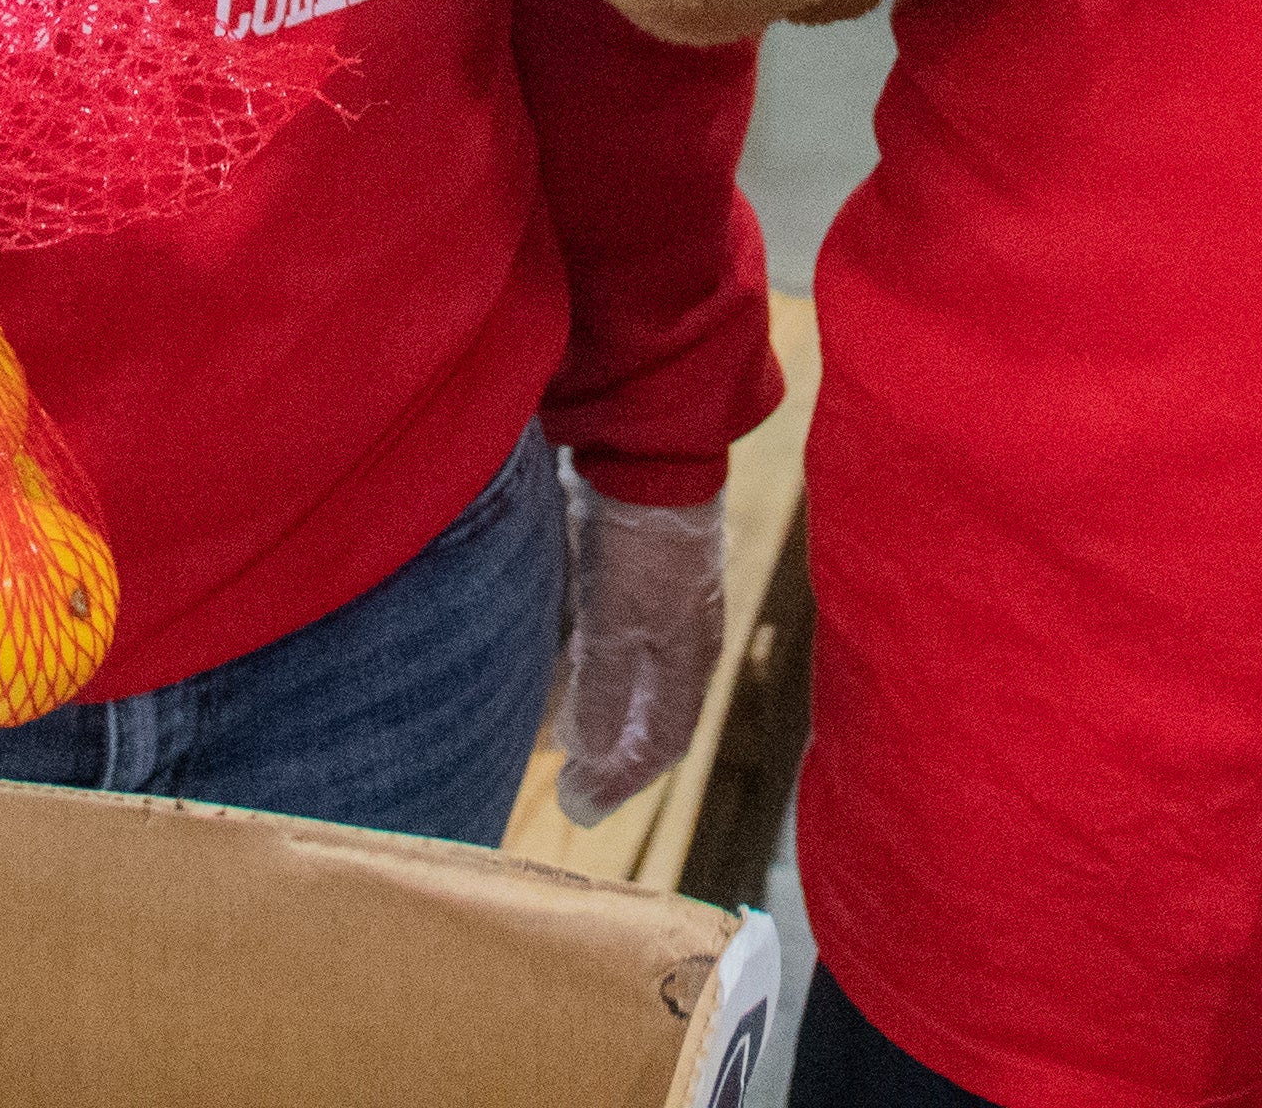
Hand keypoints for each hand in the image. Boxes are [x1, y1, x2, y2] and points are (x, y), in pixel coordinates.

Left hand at [550, 477, 725, 824]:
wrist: (650, 455)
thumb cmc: (641, 541)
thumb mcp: (618, 621)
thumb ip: (605, 689)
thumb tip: (589, 755)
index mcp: (690, 656)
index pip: (666, 741)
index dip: (624, 780)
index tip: (578, 806)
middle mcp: (685, 639)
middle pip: (657, 717)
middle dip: (618, 758)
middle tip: (573, 787)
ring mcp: (667, 607)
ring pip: (642, 682)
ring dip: (611, 718)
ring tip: (571, 742)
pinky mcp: (642, 578)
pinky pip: (627, 646)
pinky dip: (604, 675)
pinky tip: (575, 672)